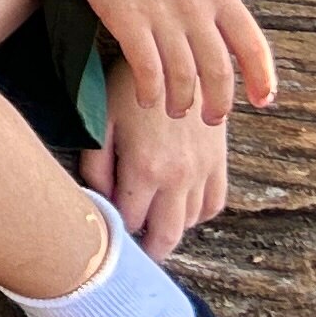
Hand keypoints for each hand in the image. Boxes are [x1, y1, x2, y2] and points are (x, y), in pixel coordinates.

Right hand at [51, 0, 276, 128]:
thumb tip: (214, 9)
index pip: (252, 44)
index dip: (262, 78)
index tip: (262, 100)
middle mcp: (195, 5)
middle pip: (218, 70)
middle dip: (219, 102)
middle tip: (212, 118)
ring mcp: (161, 14)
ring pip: (183, 77)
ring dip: (181, 102)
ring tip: (175, 111)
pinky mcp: (126, 19)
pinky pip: (147, 70)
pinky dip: (150, 91)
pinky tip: (146, 98)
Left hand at [83, 95, 232, 259]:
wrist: (177, 60)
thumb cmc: (129, 87)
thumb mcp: (102, 121)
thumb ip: (96, 165)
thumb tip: (97, 201)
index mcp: (146, 169)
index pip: (130, 221)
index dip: (115, 232)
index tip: (104, 237)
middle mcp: (179, 177)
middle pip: (165, 236)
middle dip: (147, 252)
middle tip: (131, 256)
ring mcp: (203, 172)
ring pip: (189, 223)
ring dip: (169, 231)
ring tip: (148, 229)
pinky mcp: (219, 163)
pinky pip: (213, 205)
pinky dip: (196, 215)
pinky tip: (177, 208)